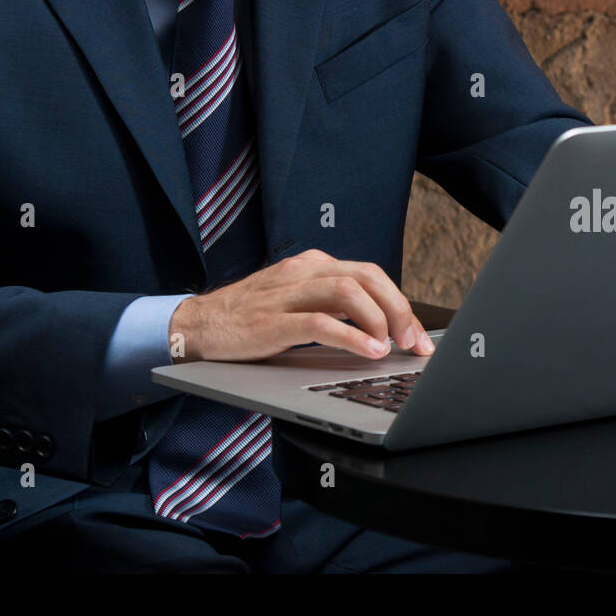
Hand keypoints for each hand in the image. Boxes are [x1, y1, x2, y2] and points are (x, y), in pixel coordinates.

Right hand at [168, 248, 436, 362]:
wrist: (197, 325)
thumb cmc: (250, 318)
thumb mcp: (295, 302)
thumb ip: (331, 306)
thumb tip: (381, 329)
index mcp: (312, 265)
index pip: (369, 273)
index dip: (401, 302)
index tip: (419, 335)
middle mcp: (303, 271)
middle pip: (366, 276)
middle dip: (398, 309)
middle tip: (414, 343)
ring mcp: (286, 294)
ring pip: (347, 291)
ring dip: (379, 319)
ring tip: (392, 346)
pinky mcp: (271, 321)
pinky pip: (320, 322)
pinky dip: (351, 337)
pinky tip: (368, 351)